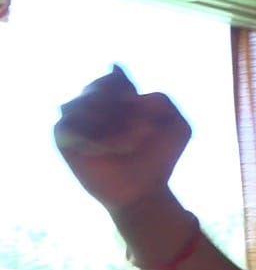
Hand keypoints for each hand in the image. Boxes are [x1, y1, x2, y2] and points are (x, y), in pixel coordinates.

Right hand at [53, 66, 191, 215]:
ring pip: (82, 103)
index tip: (149, 123)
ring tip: (128, 146)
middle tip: (146, 133)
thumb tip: (125, 82)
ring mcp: (76, 118)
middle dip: (125, 111)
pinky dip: (91, 138)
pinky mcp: (64, 137)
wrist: (144, 191)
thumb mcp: (177, 128)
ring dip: (111, 125)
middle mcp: (95, 103)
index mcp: (120, 96)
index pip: (115, 78)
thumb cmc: (160, 158)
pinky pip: (68, 124)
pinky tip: (104, 150)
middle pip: (100, 86)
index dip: (133, 98)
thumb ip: (162, 100)